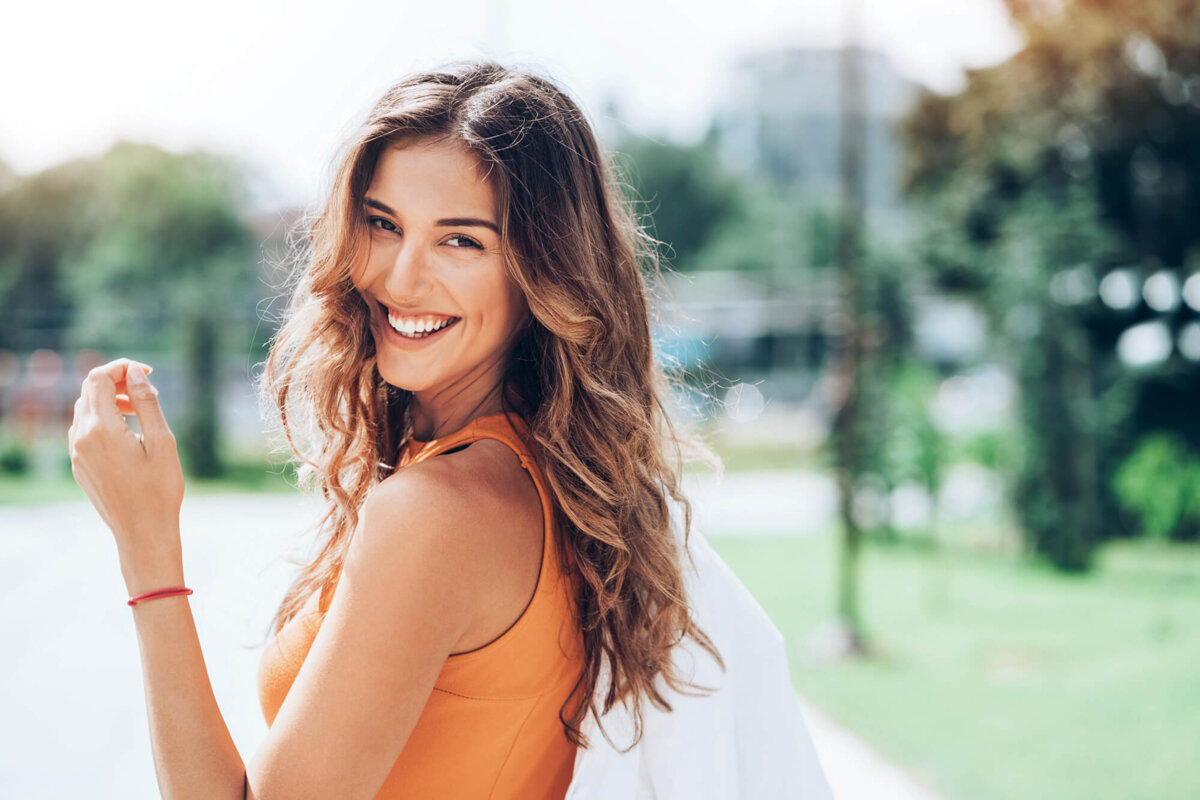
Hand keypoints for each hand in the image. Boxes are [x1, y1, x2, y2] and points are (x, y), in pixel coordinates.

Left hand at [68, 358, 185, 586]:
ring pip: (84, 409)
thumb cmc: (159, 490)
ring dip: (110, 400)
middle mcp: (81, 438)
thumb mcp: (162, 442)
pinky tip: (127, 431)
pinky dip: (102, 419)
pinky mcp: (79, 465)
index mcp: (101, 430)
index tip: (148, 372)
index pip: (99, 378)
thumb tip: (136, 374)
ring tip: (140, 410)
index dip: (122, 367)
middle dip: (117, 381)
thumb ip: (146, 403)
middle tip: (147, 390)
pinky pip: (83, 429)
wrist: (143, 533)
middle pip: (89, 390)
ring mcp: (76, 453)